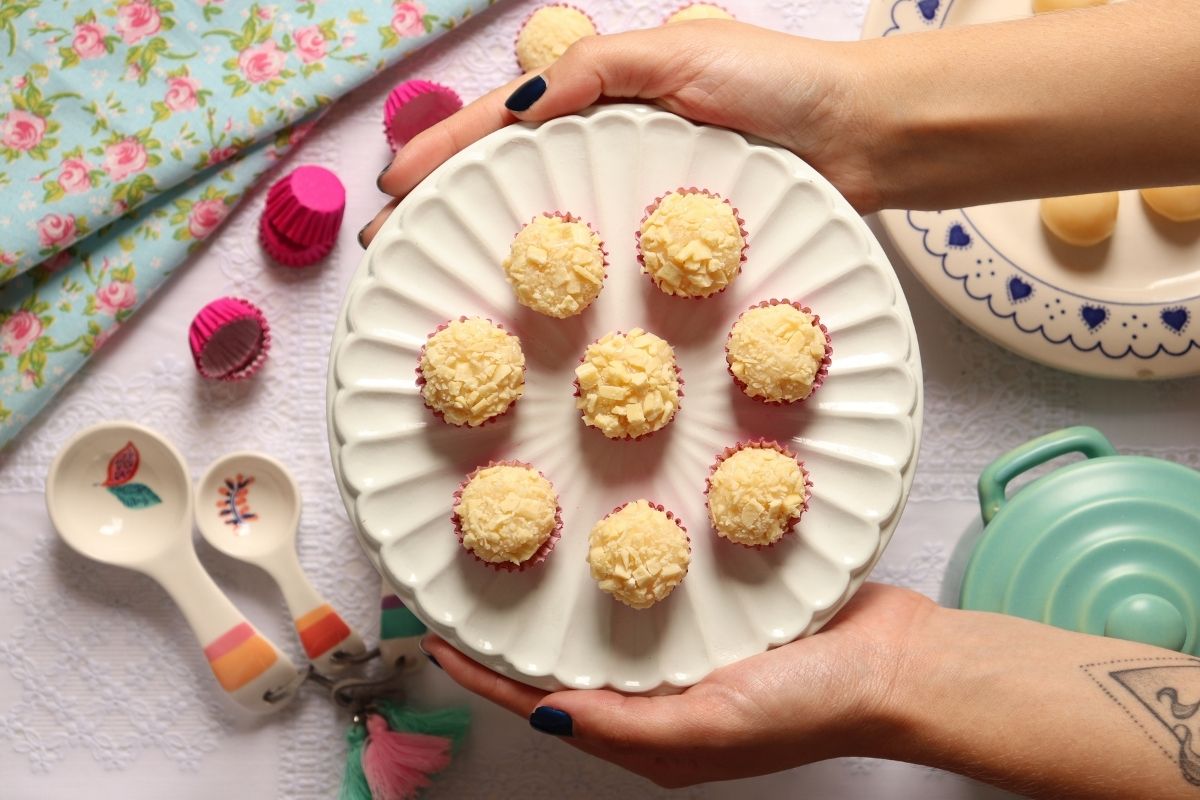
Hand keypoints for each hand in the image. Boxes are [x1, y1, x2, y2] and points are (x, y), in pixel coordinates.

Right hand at [360, 21, 884, 246]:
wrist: (863, 140)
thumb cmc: (779, 87)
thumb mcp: (679, 54)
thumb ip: (596, 73)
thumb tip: (518, 112)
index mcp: (606, 92)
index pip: (505, 119)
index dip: (446, 150)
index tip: (393, 187)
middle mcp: (613, 143)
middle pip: (512, 174)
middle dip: (450, 205)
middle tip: (395, 246)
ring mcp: (639, 193)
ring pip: (550, 219)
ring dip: (493, 246)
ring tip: (442, 275)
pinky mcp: (670, 238)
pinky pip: (602, 256)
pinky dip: (560, 277)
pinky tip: (530, 301)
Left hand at [422, 583, 935, 787]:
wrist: (895, 665)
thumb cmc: (812, 705)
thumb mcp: (711, 724)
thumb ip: (626, 725)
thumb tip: (545, 714)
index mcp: (651, 736)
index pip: (544, 706)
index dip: (486, 676)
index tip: (435, 641)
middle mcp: (661, 698)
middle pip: (564, 667)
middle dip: (511, 637)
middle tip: (466, 590)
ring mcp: (687, 655)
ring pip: (602, 626)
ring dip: (556, 602)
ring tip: (513, 562)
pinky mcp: (715, 615)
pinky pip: (649, 594)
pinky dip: (615, 573)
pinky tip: (598, 541)